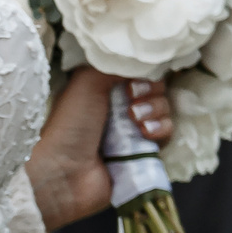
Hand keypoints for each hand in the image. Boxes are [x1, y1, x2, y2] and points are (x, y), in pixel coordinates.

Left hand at [27, 71, 169, 230]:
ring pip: (163, 108)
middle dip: (150, 90)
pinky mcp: (144, 151)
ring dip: (155, 110)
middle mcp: (120, 107)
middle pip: (155, 87)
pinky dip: (161, 130)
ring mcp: (133, 130)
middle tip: (133, 99)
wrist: (65, 173)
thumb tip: (142, 59)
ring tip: (136, 120)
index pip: (138, 70)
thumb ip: (115, 63)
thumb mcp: (86, 81)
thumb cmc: (70, 124)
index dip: (143, 71)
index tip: (134, 79)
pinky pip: (166, 133)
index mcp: (103, 88)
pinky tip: (145, 134)